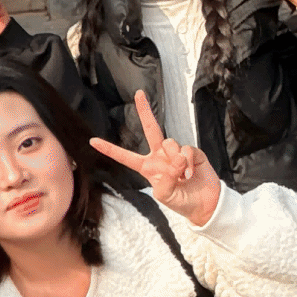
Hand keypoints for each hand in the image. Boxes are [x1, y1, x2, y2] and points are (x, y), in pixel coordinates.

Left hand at [90, 92, 221, 225]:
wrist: (204, 203)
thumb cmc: (181, 201)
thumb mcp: (165, 195)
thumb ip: (165, 179)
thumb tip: (174, 161)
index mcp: (147, 167)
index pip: (125, 157)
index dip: (110, 150)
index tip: (92, 141)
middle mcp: (160, 156)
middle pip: (151, 129)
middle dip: (145, 111)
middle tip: (138, 93)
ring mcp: (176, 152)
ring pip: (170, 143)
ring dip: (175, 160)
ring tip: (182, 176)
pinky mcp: (192, 152)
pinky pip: (186, 150)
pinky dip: (188, 163)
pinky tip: (191, 174)